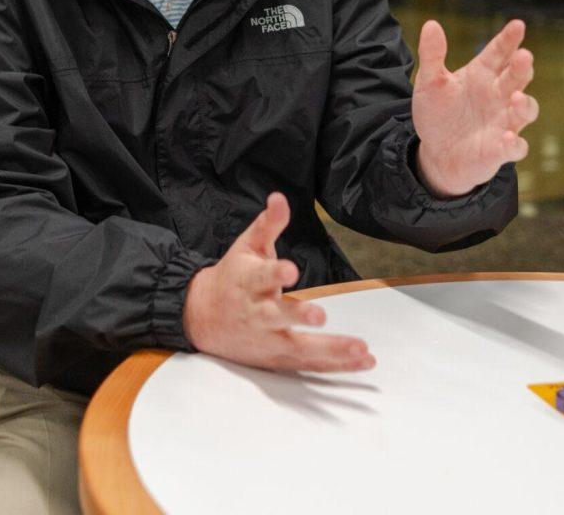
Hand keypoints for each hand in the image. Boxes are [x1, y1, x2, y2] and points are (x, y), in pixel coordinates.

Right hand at [183, 192, 374, 372]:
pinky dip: (336, 365)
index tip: (290, 270)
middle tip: (320, 316)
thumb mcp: (246, 246)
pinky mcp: (277, 358)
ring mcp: (267, 339)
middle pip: (277, 317)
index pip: (261, 276)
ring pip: (298, 348)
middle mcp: (257, 313)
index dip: (275, 273)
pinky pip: (309, 365)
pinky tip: (362, 362)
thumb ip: (268, 224)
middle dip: (298, 317)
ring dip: (330, 350)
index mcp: (248, 281)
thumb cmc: (232, 278)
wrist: (201, 317)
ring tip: (360, 350)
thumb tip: (279, 197)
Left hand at [412, 18, 538, 197]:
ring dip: (525, 104)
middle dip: (522, 67)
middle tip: (523, 56)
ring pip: (525, 110)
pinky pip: (515, 147)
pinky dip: (515, 144)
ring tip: (517, 97)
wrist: (436, 152)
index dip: (509, 39)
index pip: (498, 52)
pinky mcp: (501, 150)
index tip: (517, 25)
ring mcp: (503, 122)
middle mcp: (498, 95)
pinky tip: (508, 138)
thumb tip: (431, 23)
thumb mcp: (429, 83)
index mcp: (482, 75)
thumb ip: (432, 55)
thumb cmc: (438, 113)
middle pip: (517, 77)